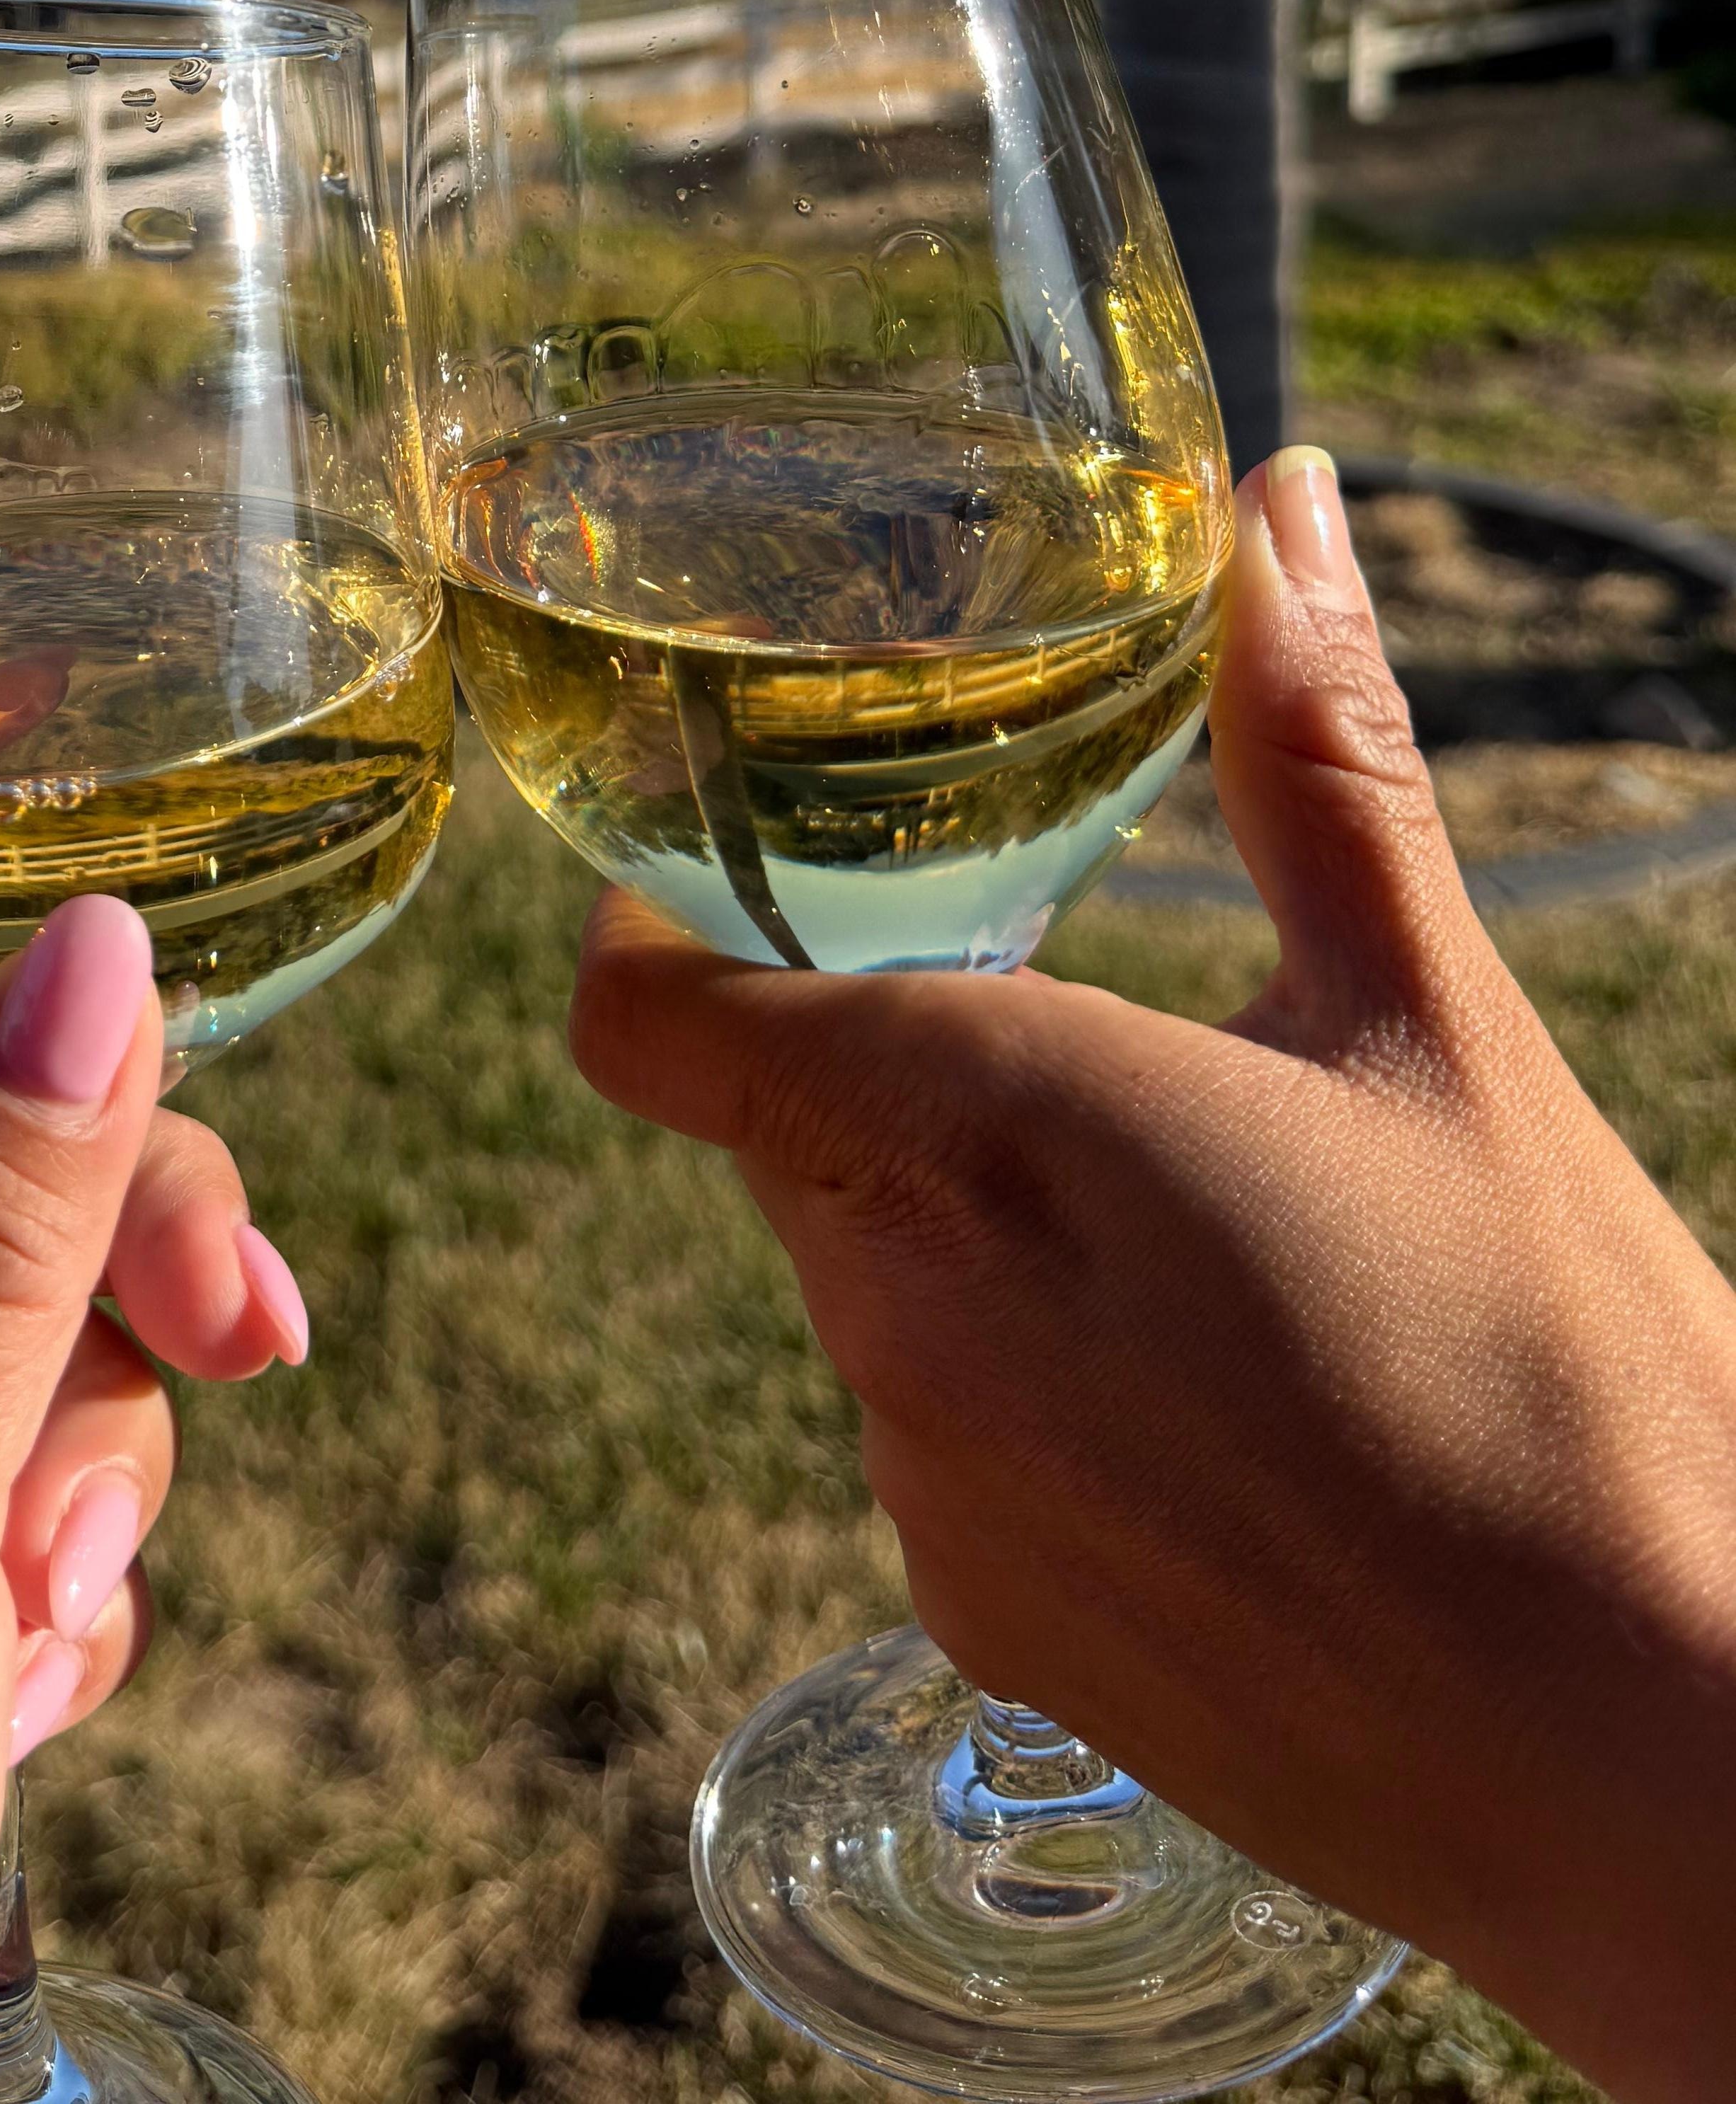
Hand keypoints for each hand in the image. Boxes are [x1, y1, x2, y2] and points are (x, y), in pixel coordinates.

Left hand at [570, 448, 1735, 2103]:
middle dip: (891, 1070)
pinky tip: (1228, 1419)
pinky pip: (942, 1456)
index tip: (750, 885)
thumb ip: (1313, 752)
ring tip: (1216, 1258)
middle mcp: (902, 1318)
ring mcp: (933, 1500)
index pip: (648, 1015)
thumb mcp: (1438, 1023)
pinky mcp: (985, 1638)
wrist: (1670, 1771)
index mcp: (980, 1124)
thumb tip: (1275, 510)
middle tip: (1085, 1037)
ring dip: (978, 1241)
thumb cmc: (1567, 1381)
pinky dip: (1033, 1404)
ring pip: (869, 1292)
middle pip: (786, 1133)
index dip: (659, 937)